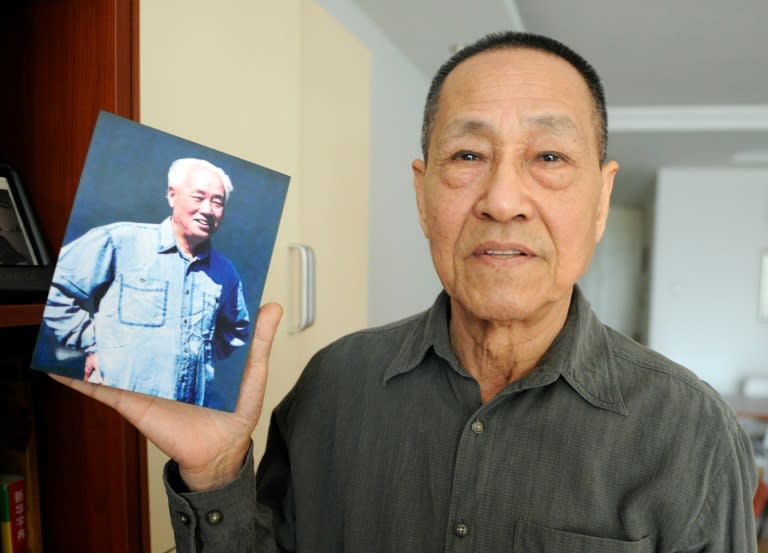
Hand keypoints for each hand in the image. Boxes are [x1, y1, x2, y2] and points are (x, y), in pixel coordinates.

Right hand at [50, 302, 282, 491]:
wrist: (221, 452)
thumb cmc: (237, 411)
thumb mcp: (252, 370)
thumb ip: (258, 339)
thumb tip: (272, 305)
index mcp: (189, 349)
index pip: (173, 318)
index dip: (163, 295)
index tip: (151, 267)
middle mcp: (163, 362)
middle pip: (136, 333)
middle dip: (117, 311)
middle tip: (100, 282)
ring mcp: (144, 380)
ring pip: (111, 356)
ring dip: (90, 339)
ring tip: (69, 315)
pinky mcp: (132, 401)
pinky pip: (100, 389)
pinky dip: (77, 378)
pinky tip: (56, 366)